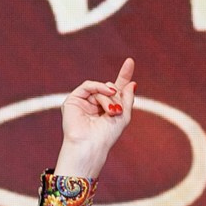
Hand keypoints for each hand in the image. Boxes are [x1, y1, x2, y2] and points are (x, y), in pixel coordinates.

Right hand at [55, 58, 135, 180]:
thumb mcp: (124, 115)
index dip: (123, 75)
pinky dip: (99, 87)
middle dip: (117, 97)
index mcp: (106, 108)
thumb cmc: (106, 135)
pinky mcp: (73, 100)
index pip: (116, 88)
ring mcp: (84, 101)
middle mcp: (95, 104)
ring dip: (109, 97)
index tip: (130, 61)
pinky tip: (108, 92)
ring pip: (101, 88)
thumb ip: (128, 98)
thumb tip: (132, 83)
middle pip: (111, 88)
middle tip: (117, 111)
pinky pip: (88, 85)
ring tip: (111, 111)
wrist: (91, 145)